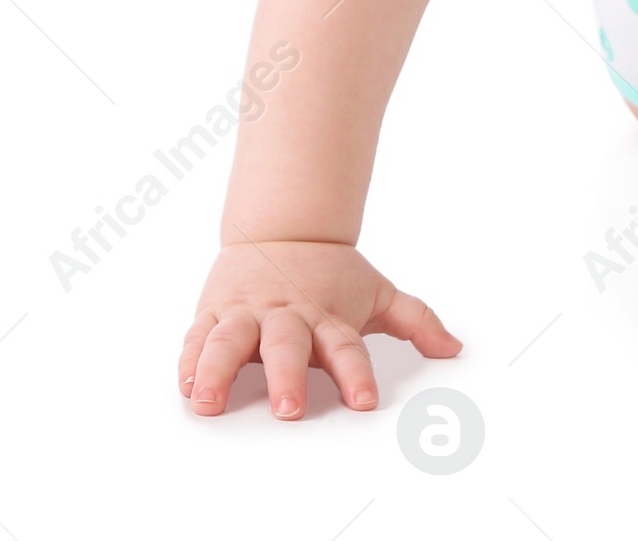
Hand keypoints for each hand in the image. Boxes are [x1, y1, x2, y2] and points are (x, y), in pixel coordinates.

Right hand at [179, 240, 459, 417]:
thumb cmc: (332, 273)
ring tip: (208, 401)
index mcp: (328, 315)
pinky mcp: (214, 312)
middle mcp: (287, 315)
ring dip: (218, 371)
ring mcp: (248, 313)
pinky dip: (189, 359)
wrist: (284, 226)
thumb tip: (453, 347)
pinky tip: (185, 382)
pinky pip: (197, 336)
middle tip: (288, 410)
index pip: (347, 348)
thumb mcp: (378, 292)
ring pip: (230, 341)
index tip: (364, 401)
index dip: (356, 374)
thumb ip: (416, 320)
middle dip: (287, 378)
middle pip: (287, 347)